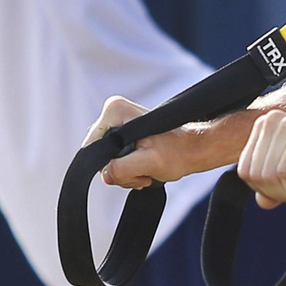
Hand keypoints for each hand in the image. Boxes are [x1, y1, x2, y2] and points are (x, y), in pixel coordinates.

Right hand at [87, 95, 217, 189]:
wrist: (193, 149)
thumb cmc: (178, 152)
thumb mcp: (149, 163)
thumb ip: (122, 168)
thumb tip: (105, 174)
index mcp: (115, 111)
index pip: (92, 148)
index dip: (109, 165)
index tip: (134, 167)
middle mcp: (114, 112)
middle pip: (99, 155)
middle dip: (120, 170)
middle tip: (143, 171)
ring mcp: (117, 123)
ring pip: (107, 160)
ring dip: (126, 172)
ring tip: (147, 170)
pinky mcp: (122, 134)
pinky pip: (114, 159)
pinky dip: (128, 169)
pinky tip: (144, 168)